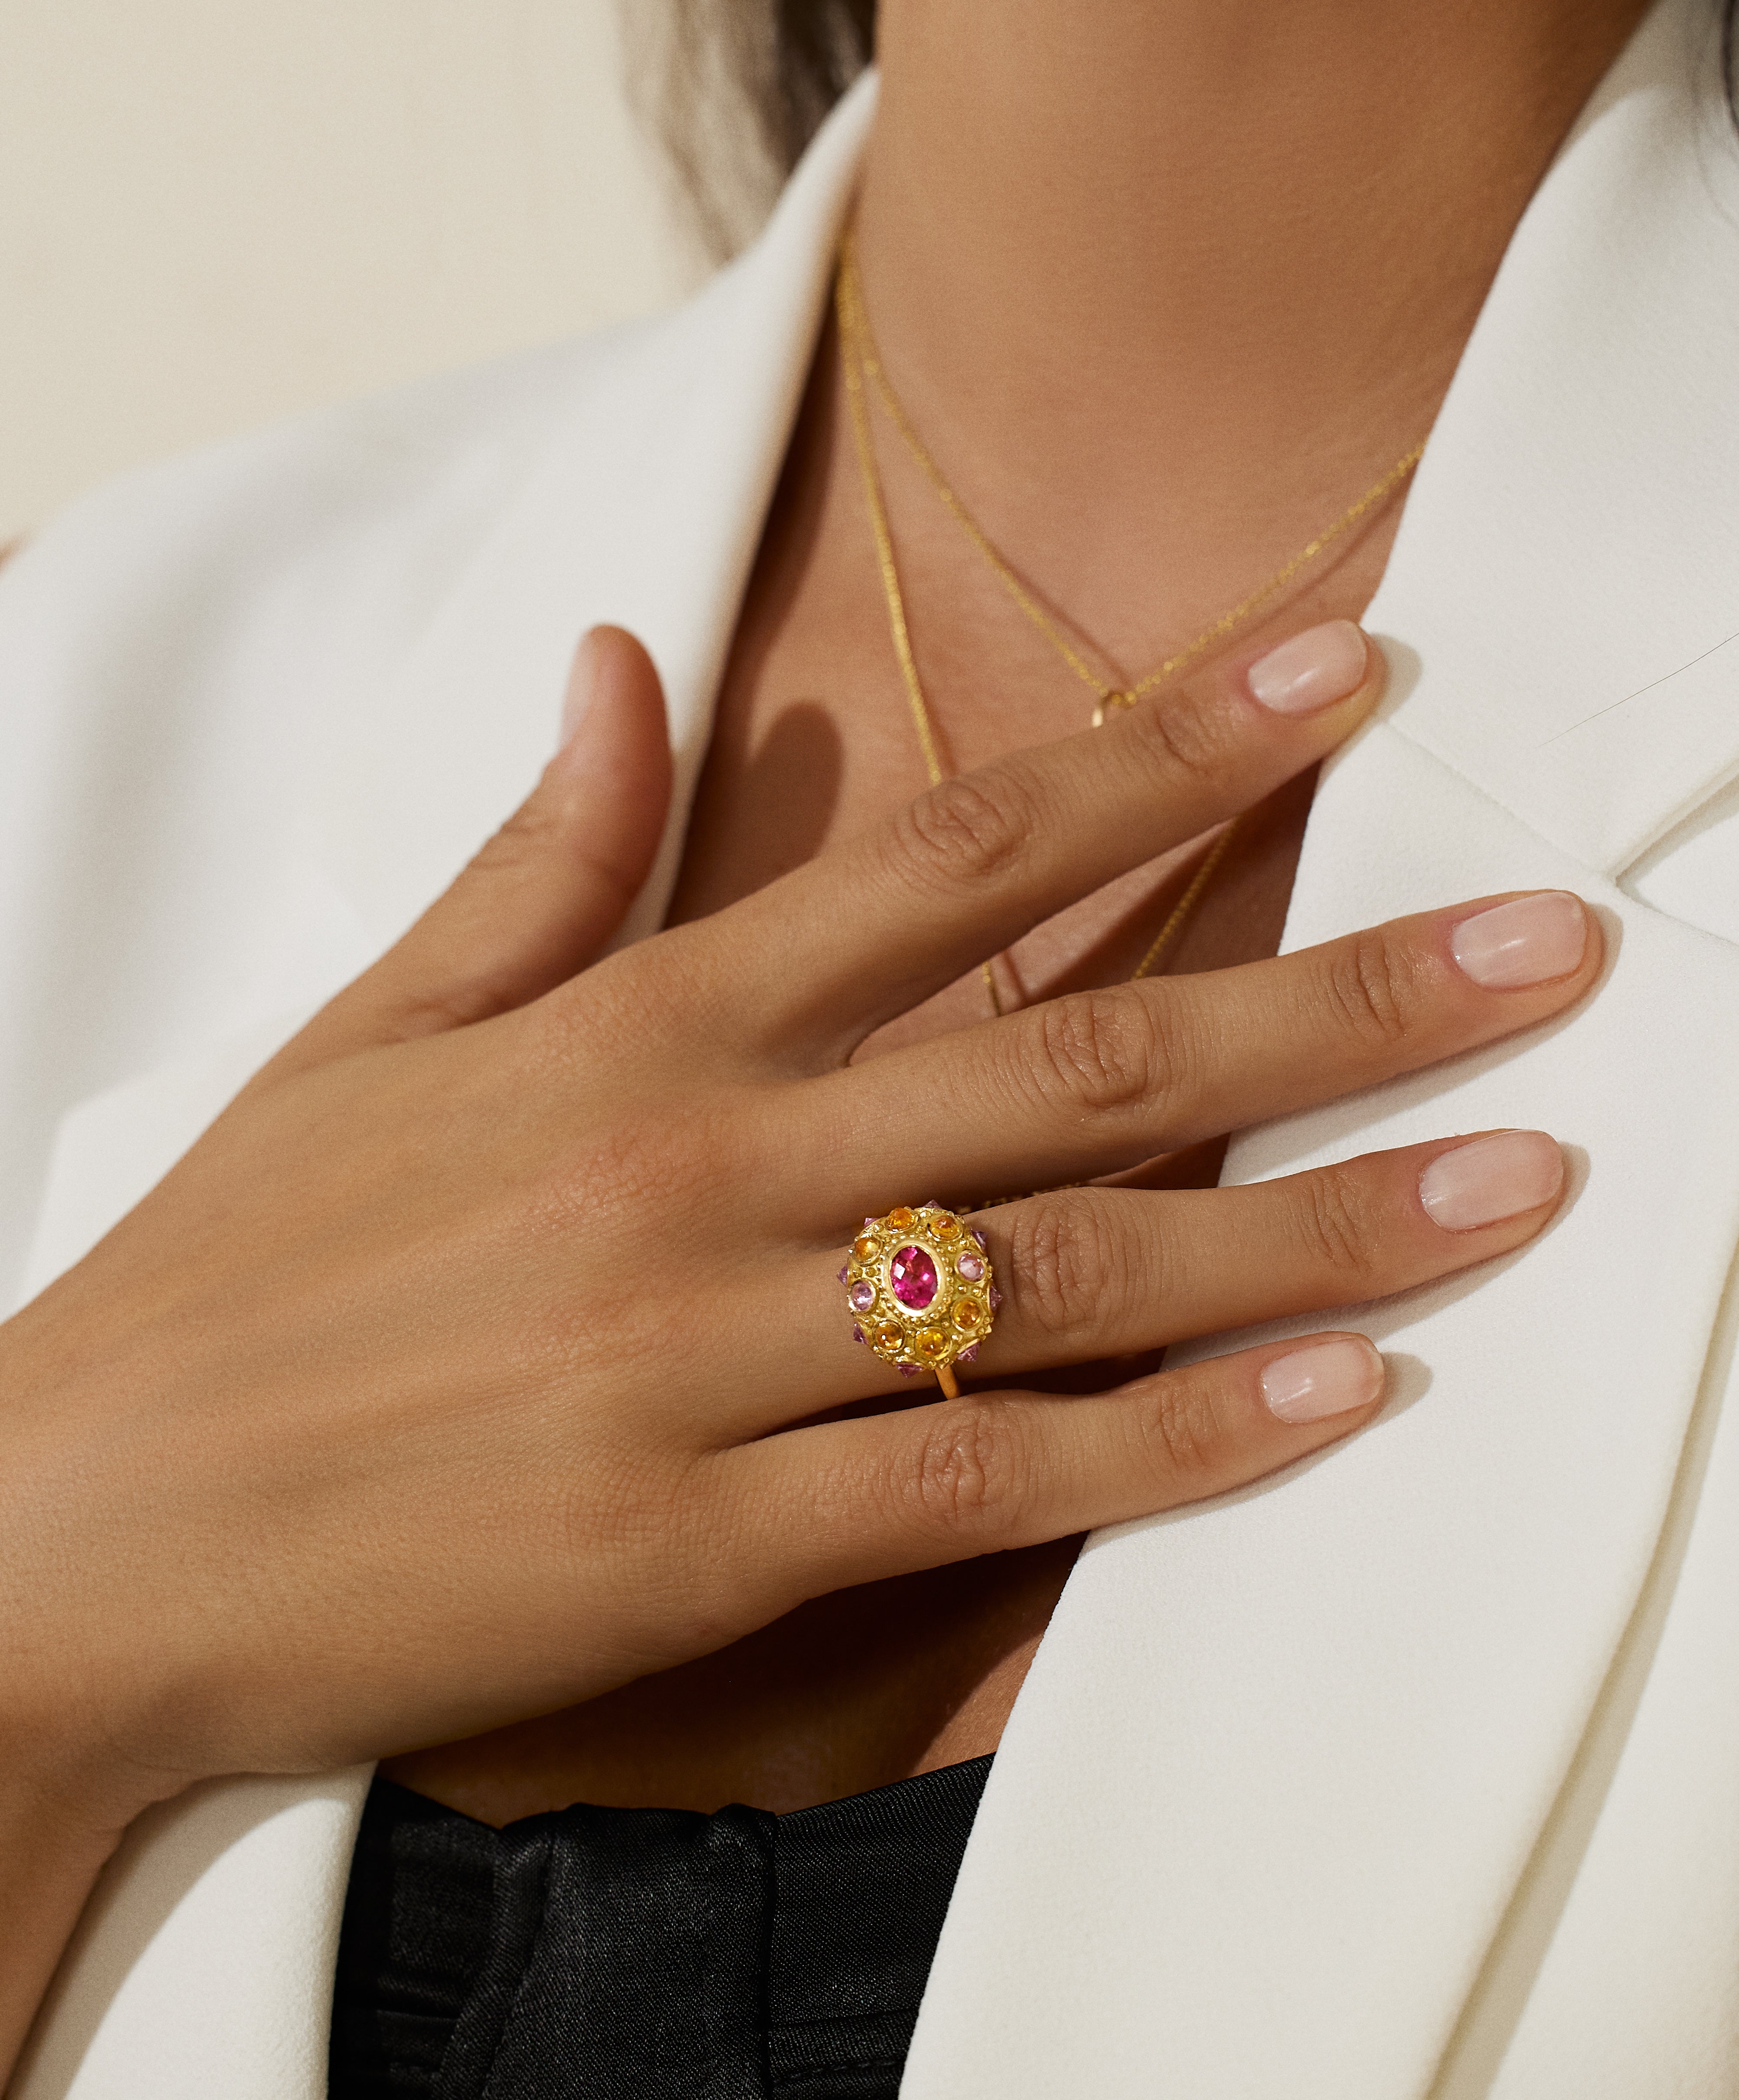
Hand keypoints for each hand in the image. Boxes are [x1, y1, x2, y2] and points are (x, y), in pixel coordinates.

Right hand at [0, 620, 1595, 1832]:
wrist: (81, 1527)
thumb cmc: (236, 1275)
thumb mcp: (371, 1035)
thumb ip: (542, 858)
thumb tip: (631, 672)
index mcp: (635, 1024)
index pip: (957, 854)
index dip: (1166, 756)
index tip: (1335, 675)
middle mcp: (704, 1168)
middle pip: (1080, 1054)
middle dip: (1335, 996)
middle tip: (1543, 953)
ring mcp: (712, 1357)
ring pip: (1077, 1272)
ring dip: (1318, 1228)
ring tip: (1514, 1179)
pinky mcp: (708, 1539)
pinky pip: (987, 1475)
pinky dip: (1172, 1447)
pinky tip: (1335, 1404)